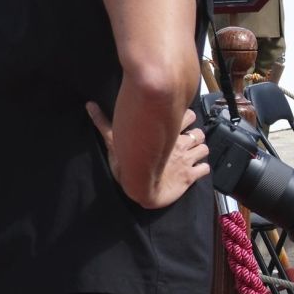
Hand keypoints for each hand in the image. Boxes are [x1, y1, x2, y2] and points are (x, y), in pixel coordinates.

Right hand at [86, 104, 209, 205]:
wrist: (141, 189)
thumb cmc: (128, 163)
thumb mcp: (113, 140)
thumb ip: (103, 122)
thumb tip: (88, 105)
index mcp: (168, 132)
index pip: (189, 116)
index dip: (187, 118)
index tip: (180, 122)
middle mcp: (181, 144)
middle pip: (200, 133)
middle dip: (195, 136)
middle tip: (186, 140)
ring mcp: (188, 160)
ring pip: (205, 148)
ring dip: (200, 151)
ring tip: (192, 155)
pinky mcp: (191, 177)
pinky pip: (205, 169)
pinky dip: (202, 168)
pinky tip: (195, 170)